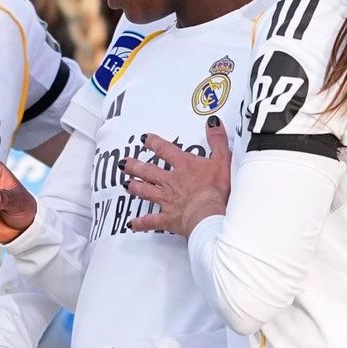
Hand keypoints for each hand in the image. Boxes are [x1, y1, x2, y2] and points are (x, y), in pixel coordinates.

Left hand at [122, 121, 231, 237]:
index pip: (165, 150)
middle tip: (124, 163)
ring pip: (146, 191)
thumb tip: (213, 122)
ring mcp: (167, 200)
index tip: (144, 139)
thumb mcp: (222, 160)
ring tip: (125, 185)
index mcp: (184, 166)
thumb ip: (217, 140)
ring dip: (135, 187)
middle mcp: (171, 181)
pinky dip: (141, 223)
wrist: (209, 214)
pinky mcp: (168, 218)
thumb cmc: (216, 189)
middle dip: (135, 166)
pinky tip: (132, 225)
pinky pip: (151, 221)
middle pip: (148, 171)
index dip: (154, 143)